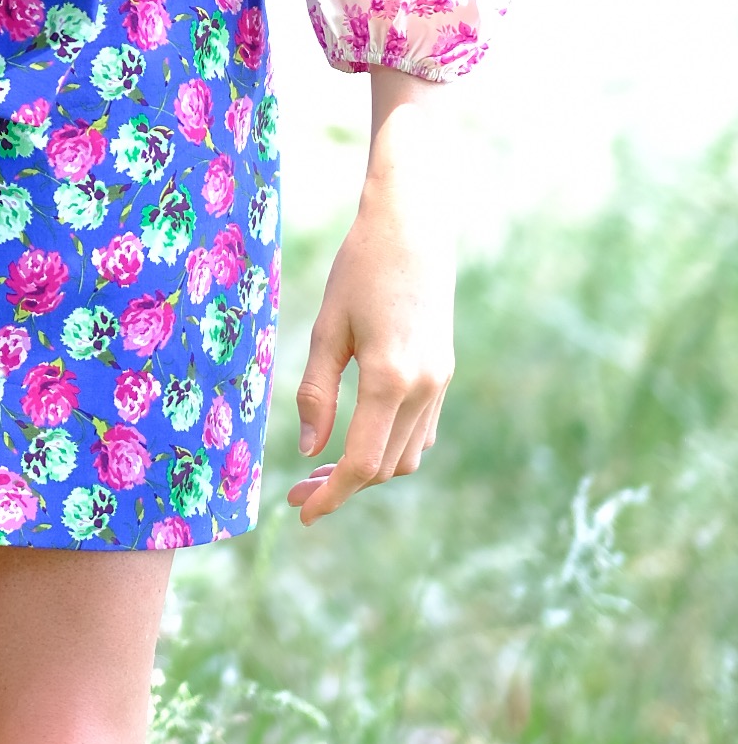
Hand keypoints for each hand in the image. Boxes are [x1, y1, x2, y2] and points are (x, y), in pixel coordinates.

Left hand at [287, 69, 454, 525]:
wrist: (414, 229)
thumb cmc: (359, 269)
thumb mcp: (327, 328)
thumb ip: (316, 392)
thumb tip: (309, 449)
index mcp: (388, 379)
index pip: (360, 462)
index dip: (329, 495)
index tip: (301, 513)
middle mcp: (422, 389)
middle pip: (383, 467)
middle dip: (341, 487)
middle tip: (299, 490)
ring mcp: (440, 383)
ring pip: (406, 456)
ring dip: (367, 471)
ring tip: (322, 470)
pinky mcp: (444, 374)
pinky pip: (419, 432)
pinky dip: (389, 449)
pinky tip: (357, 440)